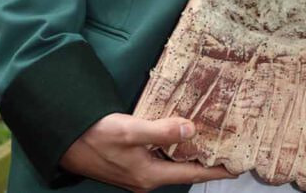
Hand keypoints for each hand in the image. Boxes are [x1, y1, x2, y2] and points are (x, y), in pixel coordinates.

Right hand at [60, 113, 238, 192]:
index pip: (191, 174)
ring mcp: (139, 171)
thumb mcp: (131, 131)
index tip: (237, 166)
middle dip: (207, 161)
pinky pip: (162, 155)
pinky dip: (176, 146)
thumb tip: (191, 128)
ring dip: (192, 152)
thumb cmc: (97, 137)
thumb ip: (161, 131)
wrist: (67, 141)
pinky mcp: (132, 162)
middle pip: (184, 170)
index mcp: (149, 176)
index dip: (214, 170)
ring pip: (174, 162)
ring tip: (214, 139)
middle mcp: (147, 178)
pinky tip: (184, 133)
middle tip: (231, 147)